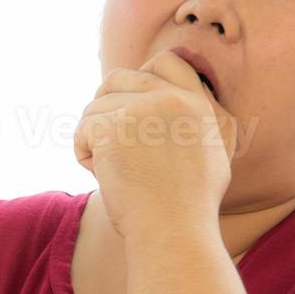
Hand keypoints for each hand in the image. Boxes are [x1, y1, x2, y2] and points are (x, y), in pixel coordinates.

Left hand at [73, 49, 238, 241]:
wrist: (174, 232)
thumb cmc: (189, 208)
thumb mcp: (212, 154)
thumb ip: (196, 122)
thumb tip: (166, 99)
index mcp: (199, 104)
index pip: (167, 61)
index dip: (141, 76)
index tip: (128, 103)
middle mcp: (172, 99)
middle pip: (118, 78)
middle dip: (104, 105)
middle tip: (104, 137)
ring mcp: (142, 110)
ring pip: (95, 107)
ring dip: (93, 136)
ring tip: (110, 170)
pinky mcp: (113, 126)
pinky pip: (82, 129)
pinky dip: (83, 152)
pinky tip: (99, 174)